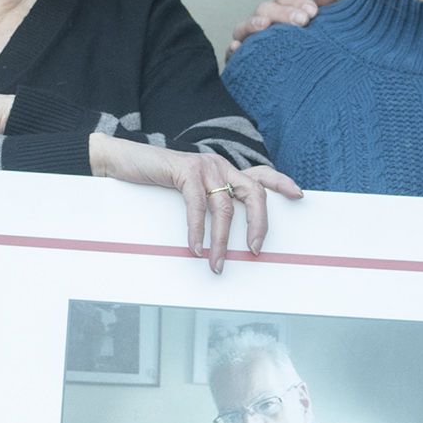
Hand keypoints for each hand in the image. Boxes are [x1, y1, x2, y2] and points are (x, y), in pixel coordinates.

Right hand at [88, 138, 304, 272]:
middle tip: (256, 249)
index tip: (299, 196)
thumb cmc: (155, 180)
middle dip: (259, 223)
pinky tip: (195, 247)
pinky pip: (199, 206)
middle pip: (254, 193)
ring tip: (218, 263)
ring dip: (223, 240)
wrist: (122, 160)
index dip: (282, 183)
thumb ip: (208, 202)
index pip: (261, 174)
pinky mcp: (186, 171)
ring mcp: (205, 166)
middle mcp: (220, 165)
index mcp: (224, 170)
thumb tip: (222, 237)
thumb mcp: (188, 190)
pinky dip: (197, 230)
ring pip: (225, 208)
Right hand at [226, 0, 332, 51]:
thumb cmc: (309, 49)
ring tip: (266, 24)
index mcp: (282, 11)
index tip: (313, 13)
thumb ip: (325, 8)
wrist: (299, 84)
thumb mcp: (321, 29)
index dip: (297, 0)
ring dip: (254, 23)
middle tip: (302, 21)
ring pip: (244, 25)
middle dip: (283, 12)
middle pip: (265, 8)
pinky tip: (238, 47)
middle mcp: (263, 22)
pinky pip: (231, 52)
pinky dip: (233, 48)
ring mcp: (248, 39)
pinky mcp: (240, 59)